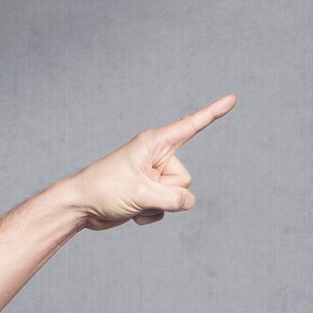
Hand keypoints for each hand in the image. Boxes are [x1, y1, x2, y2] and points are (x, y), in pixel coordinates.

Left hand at [67, 93, 235, 230]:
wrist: (79, 208)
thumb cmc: (103, 190)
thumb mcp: (141, 194)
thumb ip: (173, 198)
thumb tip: (188, 202)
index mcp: (153, 143)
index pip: (191, 126)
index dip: (213, 113)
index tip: (232, 98)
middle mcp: (156, 157)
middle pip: (185, 179)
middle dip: (166, 193)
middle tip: (137, 192)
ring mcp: (153, 176)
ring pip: (178, 196)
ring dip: (157, 206)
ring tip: (132, 201)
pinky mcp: (149, 193)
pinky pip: (168, 207)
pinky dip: (151, 214)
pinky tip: (132, 212)